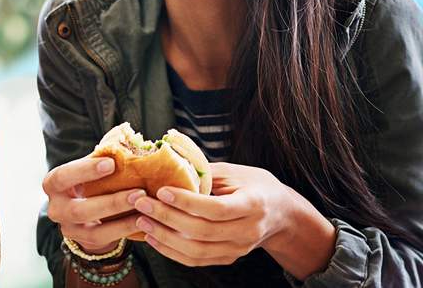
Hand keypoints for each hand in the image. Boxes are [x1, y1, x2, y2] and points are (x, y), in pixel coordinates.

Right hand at [43, 157, 145, 253]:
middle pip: (78, 210)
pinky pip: (104, 238)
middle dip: (111, 202)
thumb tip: (126, 143)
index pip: (63, 176)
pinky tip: (141, 220)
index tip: (111, 163)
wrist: (84, 210)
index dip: (85, 171)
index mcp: (53, 183)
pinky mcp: (83, 242)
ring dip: (121, 219)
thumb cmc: (89, 180)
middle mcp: (55, 208)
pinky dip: (124, 229)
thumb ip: (100, 158)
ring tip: (143, 207)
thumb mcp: (89, 168)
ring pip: (93, 229)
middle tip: (138, 192)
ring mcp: (68, 228)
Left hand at [132, 162, 296, 266]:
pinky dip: (172, 252)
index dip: (187, 202)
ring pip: (197, 251)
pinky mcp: (228, 258)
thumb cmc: (254, 185)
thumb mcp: (235, 172)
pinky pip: (197, 261)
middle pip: (203, 231)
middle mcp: (247, 231)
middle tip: (141, 204)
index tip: (161, 191)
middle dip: (167, 218)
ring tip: (141, 222)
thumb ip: (205, 172)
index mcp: (253, 205)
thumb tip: (168, 163)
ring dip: (165, 238)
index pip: (216, 209)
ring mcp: (238, 249)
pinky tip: (153, 238)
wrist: (281, 213)